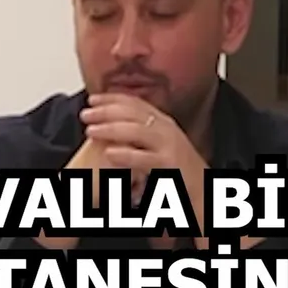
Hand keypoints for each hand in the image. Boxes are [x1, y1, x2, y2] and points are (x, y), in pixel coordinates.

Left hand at [80, 93, 207, 238]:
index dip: (112, 98)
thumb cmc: (179, 170)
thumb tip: (119, 124)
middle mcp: (167, 130)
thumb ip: (143, 133)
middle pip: (133, 113)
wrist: (202, 189)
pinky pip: (145, 158)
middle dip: (106, 111)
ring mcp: (170, 146)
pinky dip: (126, 155)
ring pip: (137, 131)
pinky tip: (109, 154)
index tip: (92, 99)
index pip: (135, 103)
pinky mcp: (170, 164)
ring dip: (111, 129)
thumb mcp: (161, 145)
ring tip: (90, 131)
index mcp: (164, 122)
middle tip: (85, 114)